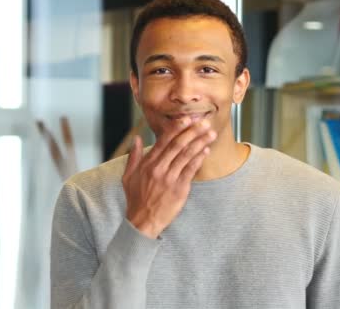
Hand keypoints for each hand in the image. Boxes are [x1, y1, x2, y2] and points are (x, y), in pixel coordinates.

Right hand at [122, 118, 216, 238]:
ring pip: (187, 155)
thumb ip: (134, 156)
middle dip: (192, 131)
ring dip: (200, 142)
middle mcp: (159, 169)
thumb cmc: (136, 199)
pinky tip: (206, 151)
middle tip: (203, 122)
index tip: (187, 119)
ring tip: (210, 133)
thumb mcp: (128, 176)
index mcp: (148, 163)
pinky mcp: (179, 189)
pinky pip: (191, 170)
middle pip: (178, 145)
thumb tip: (136, 139)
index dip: (176, 128)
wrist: (142, 221)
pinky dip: (199, 159)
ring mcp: (170, 179)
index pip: (163, 140)